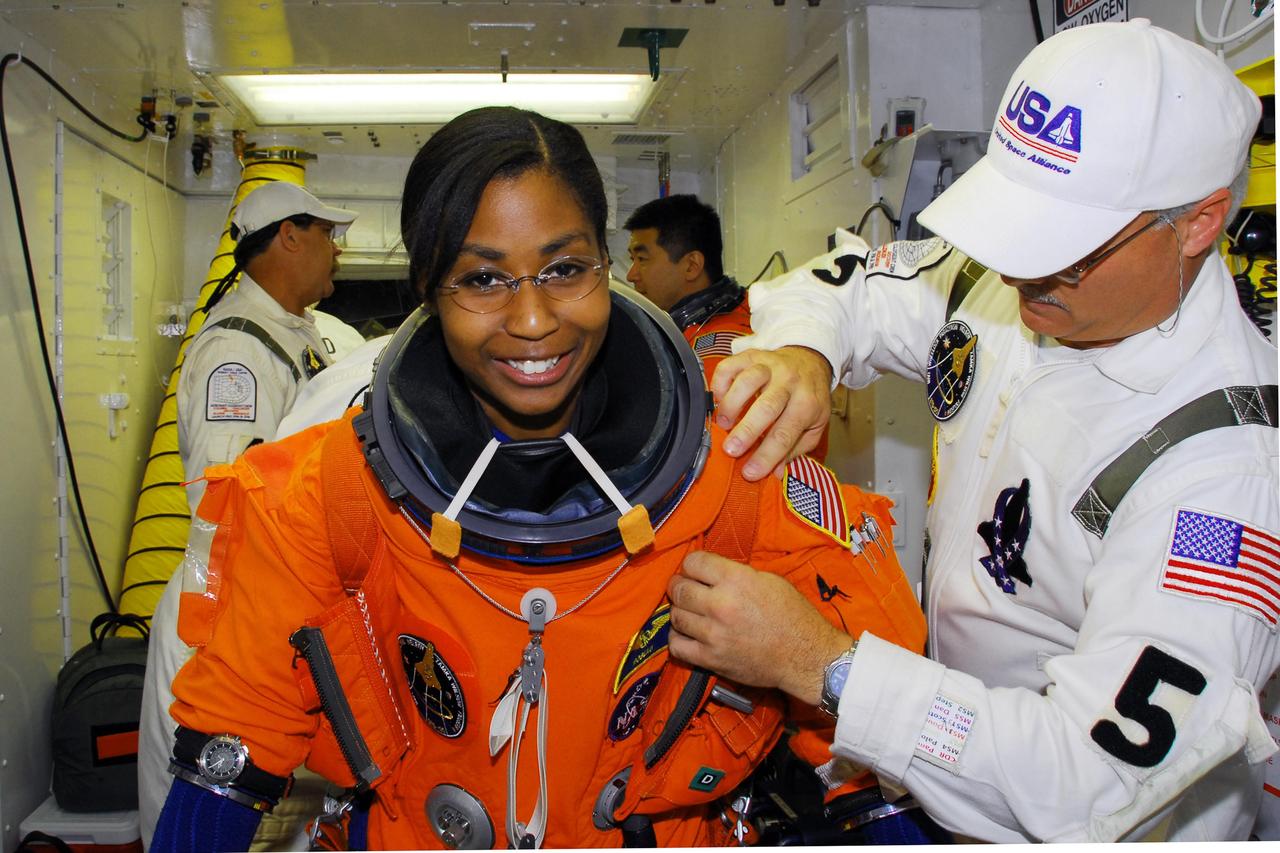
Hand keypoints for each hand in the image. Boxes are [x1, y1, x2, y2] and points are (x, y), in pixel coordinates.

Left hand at [667, 551, 850, 705]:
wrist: (805, 656)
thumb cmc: (793, 616)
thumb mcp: (769, 580)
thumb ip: (736, 574)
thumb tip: (710, 572)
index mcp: (736, 580)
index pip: (693, 562)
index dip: (692, 564)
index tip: (695, 570)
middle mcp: (721, 604)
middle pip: (678, 588)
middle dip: (679, 585)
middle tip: (686, 588)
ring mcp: (713, 634)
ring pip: (675, 616)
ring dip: (680, 611)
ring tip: (690, 612)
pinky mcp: (711, 659)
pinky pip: (676, 646)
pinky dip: (677, 638)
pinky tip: (687, 634)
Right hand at [710, 346, 832, 480]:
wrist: (809, 360)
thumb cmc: (809, 397)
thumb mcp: (813, 425)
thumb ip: (795, 450)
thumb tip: (775, 473)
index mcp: (807, 403)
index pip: (785, 433)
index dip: (766, 455)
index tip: (750, 472)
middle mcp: (790, 382)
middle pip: (767, 407)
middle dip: (746, 431)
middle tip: (730, 450)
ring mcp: (769, 366)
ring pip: (747, 381)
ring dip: (731, 405)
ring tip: (724, 424)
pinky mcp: (751, 355)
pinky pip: (730, 367)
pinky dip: (720, 384)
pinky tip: (720, 400)